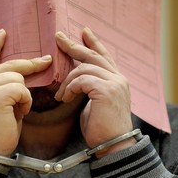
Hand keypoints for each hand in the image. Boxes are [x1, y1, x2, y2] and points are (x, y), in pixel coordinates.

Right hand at [0, 29, 51, 155]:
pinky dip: (26, 102)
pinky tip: (19, 114)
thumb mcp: (0, 105)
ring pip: (18, 78)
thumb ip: (5, 88)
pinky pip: (22, 90)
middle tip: (47, 61)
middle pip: (9, 65)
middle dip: (30, 64)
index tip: (3, 33)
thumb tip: (23, 78)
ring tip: (18, 111)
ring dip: (24, 95)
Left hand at [55, 28, 133, 156]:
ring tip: (60, 95)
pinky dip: (70, 88)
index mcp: (116, 80)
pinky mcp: (106, 90)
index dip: (94, 43)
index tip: (84, 32)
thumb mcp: (94, 103)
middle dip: (75, 46)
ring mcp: (114, 83)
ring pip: (84, 69)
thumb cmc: (101, 128)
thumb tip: (76, 82)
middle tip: (59, 37)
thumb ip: (90, 88)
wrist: (113, 145)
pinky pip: (82, 80)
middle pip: (93, 56)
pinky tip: (65, 98)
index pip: (104, 56)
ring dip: (67, 81)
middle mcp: (118, 78)